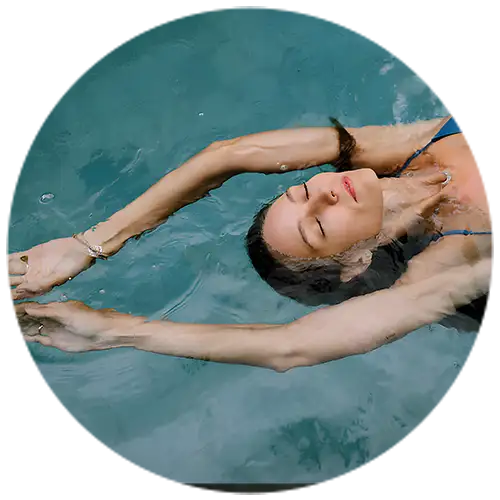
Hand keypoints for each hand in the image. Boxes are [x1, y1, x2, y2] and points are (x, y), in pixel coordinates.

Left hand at [6, 237, 95, 299]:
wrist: (80, 248)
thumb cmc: (74, 265)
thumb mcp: (59, 277)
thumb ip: (40, 284)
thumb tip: (20, 290)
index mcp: (40, 286)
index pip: (20, 294)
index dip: (9, 296)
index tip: (2, 297)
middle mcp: (34, 277)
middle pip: (12, 283)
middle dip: (3, 285)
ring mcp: (31, 265)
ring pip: (11, 270)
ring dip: (2, 272)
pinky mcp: (31, 254)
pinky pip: (15, 257)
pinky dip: (5, 259)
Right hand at [9, 300, 139, 351]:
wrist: (103, 334)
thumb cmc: (88, 319)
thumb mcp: (66, 312)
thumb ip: (46, 311)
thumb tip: (27, 307)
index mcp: (55, 308)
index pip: (33, 307)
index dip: (20, 308)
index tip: (6, 308)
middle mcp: (52, 318)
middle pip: (30, 317)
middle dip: (18, 317)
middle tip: (5, 319)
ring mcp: (54, 329)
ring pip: (33, 328)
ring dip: (22, 327)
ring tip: (8, 327)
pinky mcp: (56, 341)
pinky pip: (39, 338)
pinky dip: (30, 337)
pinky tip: (20, 336)